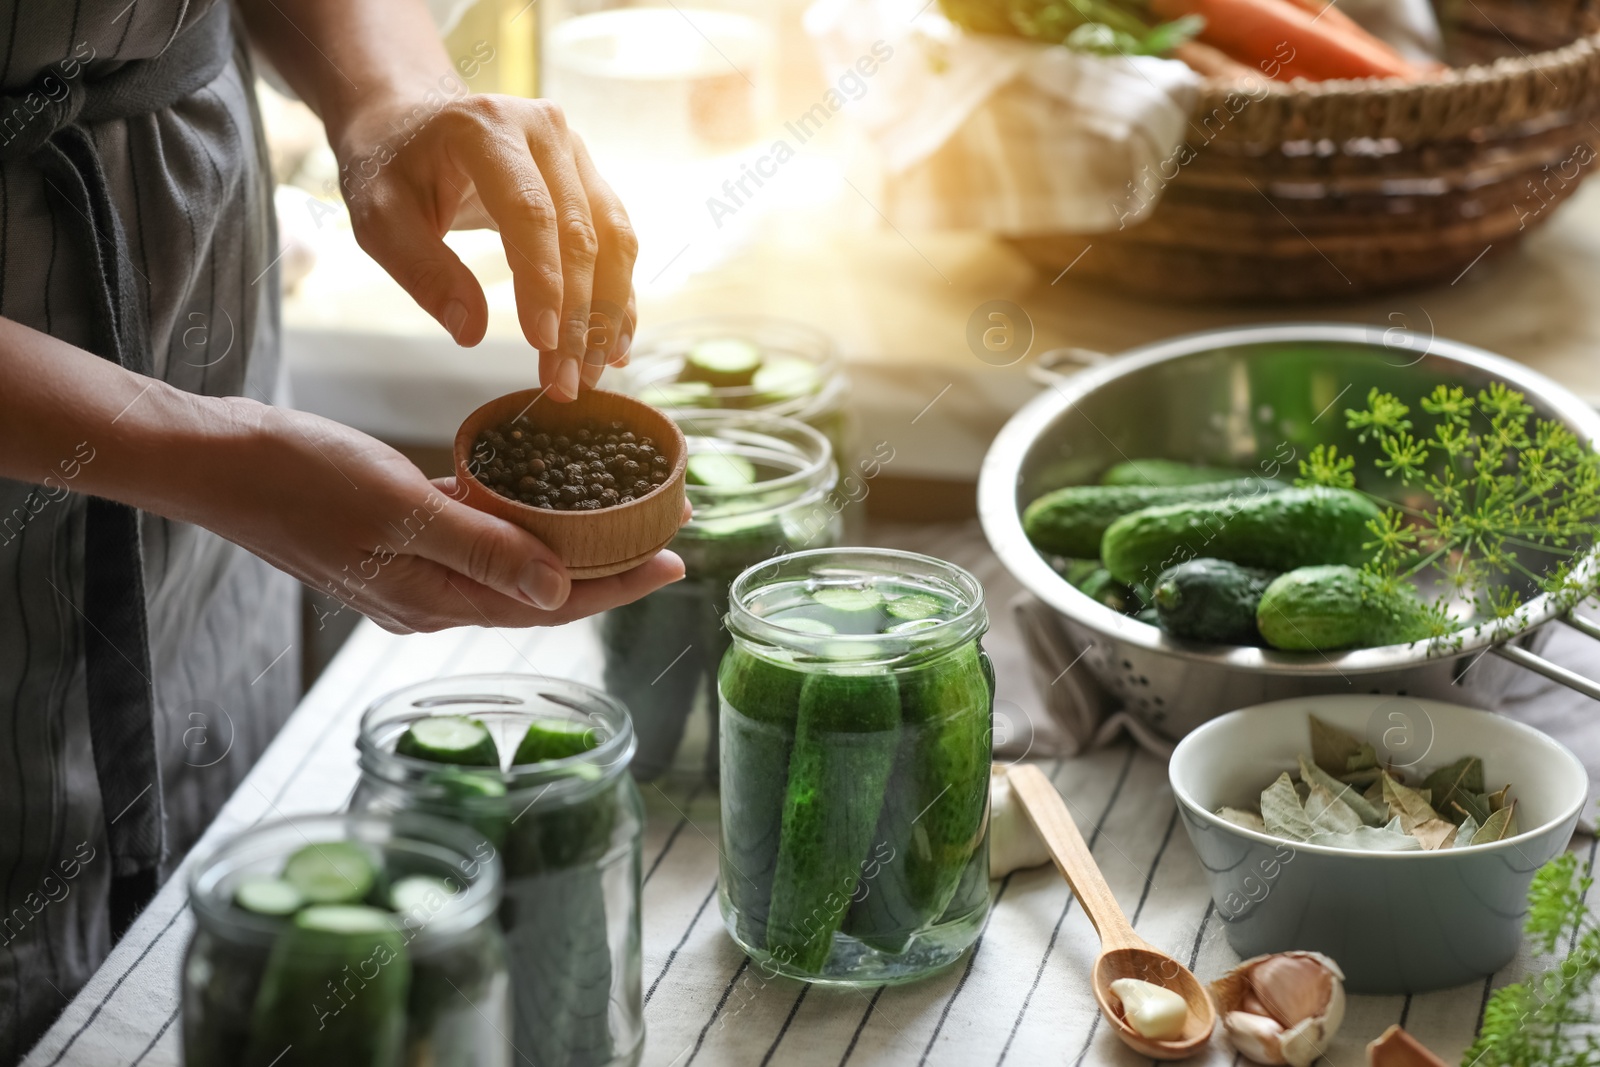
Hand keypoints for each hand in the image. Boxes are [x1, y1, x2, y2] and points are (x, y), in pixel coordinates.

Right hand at [204, 399, 683, 633]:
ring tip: (621, 512)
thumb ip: (483, 553)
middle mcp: (429, 597)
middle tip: (668, 529)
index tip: (675, 562)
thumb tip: (560, 592)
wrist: (217, 460)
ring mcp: (410, 569)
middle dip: (606, 563)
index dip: (616, 585)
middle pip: (539, 586)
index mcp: (435, 601)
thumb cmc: (302, 480)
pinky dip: (510, 516)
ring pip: (509, 559)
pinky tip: (539, 491)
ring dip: (565, 538)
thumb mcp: (402, 512)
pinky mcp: (395, 537)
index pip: (549, 602)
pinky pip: (471, 533)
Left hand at [335, 94, 637, 401]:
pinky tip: (613, 347)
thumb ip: (422, 270)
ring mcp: (576, 152)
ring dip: (609, 314)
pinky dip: (619, 297)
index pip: (531, 213)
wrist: (410, 120)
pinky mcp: (590, 178)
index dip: (544, 282)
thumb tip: (470, 332)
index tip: (542, 344)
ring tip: (593, 372)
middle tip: (567, 382)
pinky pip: (617, 242)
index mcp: (489, 128)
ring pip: (613, 240)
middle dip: (579, 316)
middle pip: (580, 233)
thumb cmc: (389, 167)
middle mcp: (546, 130)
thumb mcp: (380, 216)